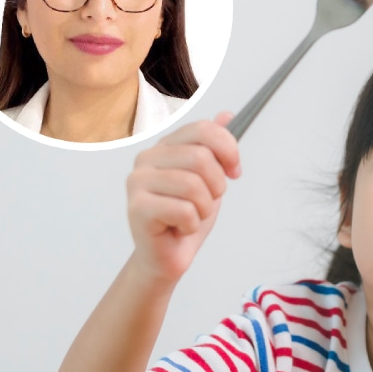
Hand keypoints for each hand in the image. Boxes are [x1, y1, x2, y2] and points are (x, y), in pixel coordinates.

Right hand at [126, 112, 240, 284]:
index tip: (235, 171)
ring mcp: (138, 182)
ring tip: (192, 217)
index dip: (228, 150)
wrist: (167, 257)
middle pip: (201, 158)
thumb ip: (216, 148)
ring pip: (194, 185)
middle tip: (206, 203)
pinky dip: (191, 225)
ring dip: (204, 209)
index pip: (203, 130)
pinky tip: (179, 228)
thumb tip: (227, 115)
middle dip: (216, 186)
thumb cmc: (185, 218)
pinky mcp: (137, 208)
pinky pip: (184, 210)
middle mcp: (147, 159)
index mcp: (165, 146)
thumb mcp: (210, 179)